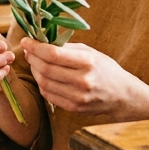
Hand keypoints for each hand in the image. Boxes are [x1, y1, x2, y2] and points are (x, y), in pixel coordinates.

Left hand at [21, 39, 141, 117]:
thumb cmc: (105, 69)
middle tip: (28, 51)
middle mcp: (82, 81)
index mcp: (87, 62)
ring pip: (44, 83)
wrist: (122, 95)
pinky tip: (43, 76)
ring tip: (35, 62)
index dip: (35, 47)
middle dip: (32, 58)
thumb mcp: (90, 52)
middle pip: (45, 69)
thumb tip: (41, 42)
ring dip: (34, 71)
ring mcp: (78, 97)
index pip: (53, 54)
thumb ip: (66, 48)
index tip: (26, 41)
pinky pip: (49, 95)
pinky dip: (42, 84)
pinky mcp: (74, 108)